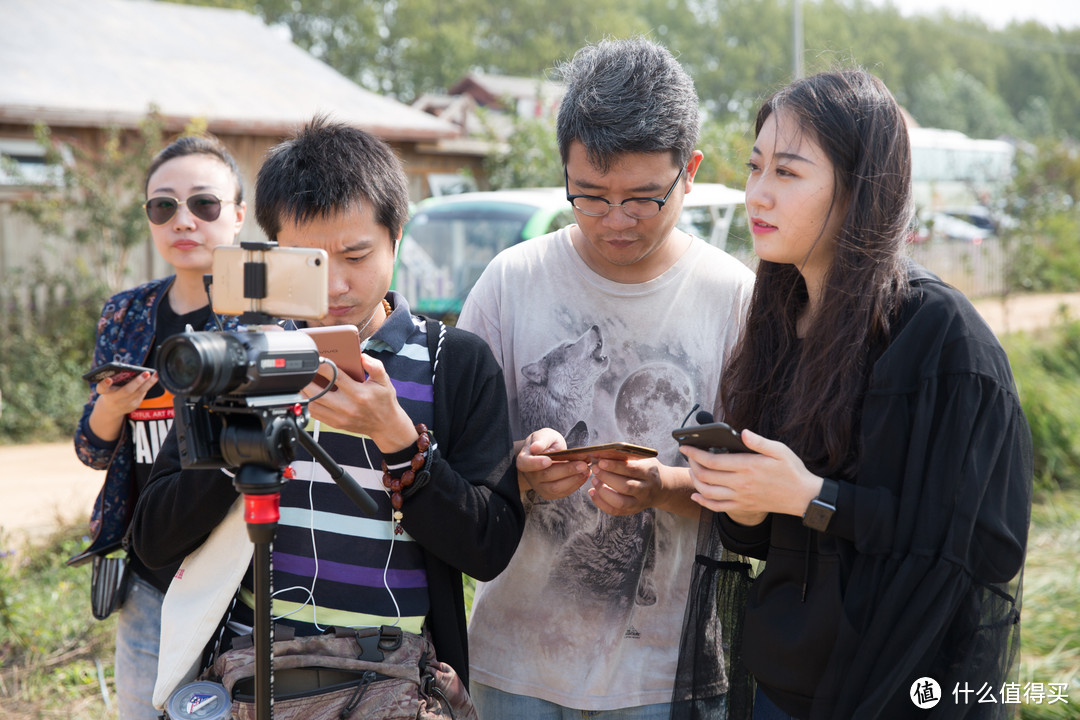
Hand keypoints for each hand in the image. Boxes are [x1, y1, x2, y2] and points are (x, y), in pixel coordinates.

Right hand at [87, 371, 157, 441]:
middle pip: (126, 391)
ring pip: (139, 393)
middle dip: (137, 382)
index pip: (102, 389)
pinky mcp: (134, 406)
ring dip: (149, 383)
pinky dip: (148, 385)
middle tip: (146, 373)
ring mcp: (125, 404)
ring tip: (155, 374)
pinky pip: (142, 394)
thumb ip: (115, 378)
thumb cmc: (110, 391)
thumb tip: (131, 369)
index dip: (104, 384)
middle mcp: (114, 399)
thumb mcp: (108, 386)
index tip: (108, 379)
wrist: (111, 410)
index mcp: (105, 392)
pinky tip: (154, 378)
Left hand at [303, 353, 416, 452]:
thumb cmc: (384, 401)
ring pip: (313, 405)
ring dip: (306, 393)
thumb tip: (362, 357)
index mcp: (359, 394)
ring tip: (306, 382)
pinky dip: (310, 403)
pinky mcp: (336, 423)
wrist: (386, 425)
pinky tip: (311, 395)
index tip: (318, 360)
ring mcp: (340, 417)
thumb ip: (375, 366)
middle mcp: (348, 406)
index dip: (323, 367)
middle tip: (307, 371)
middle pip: (318, 393)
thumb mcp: (384, 381)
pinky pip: (315, 414)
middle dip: (308, 380)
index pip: (335, 377)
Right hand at [516, 428, 589, 499]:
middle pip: (546, 476)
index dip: (536, 463)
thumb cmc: (546, 443)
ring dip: (573, 479)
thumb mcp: (544, 435)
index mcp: (525, 460)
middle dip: (566, 470)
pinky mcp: (550, 493)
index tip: (548, 460)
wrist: (548, 454)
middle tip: (583, 464)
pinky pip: (562, 493)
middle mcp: (530, 476)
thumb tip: (535, 448)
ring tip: (586, 470)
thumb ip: (541, 440)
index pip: (526, 464)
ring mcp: (539, 486)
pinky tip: (584, 475)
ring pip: (555, 488)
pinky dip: (575, 485)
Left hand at [588, 456, 662, 515]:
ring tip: (594, 481)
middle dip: (607, 478)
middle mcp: (646, 490)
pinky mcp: (632, 510)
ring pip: (620, 502)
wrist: (663, 488)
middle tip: (595, 469)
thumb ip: (625, 457)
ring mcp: (640, 503)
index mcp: (650, 473)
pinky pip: (615, 511)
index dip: (615, 466)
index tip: (601, 461)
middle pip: (625, 487)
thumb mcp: (642, 459)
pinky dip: (601, 503)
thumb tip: (601, 454)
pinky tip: (592, 492)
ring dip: (603, 492)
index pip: (632, 470)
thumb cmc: (646, 469)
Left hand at [682, 429, 823, 524]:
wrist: (803, 496)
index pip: (712, 461)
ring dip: (695, 480)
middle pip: (705, 476)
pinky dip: (703, 502)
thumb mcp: (779, 450)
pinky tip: (697, 495)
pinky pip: (717, 508)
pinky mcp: (743, 507)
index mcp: (747, 466)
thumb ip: (759, 441)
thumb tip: (743, 433)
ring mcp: (740, 497)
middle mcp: (740, 484)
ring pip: (707, 492)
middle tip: (688, 455)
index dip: (694, 453)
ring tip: (692, 470)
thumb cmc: (792, 471)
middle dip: (692, 464)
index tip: (685, 447)